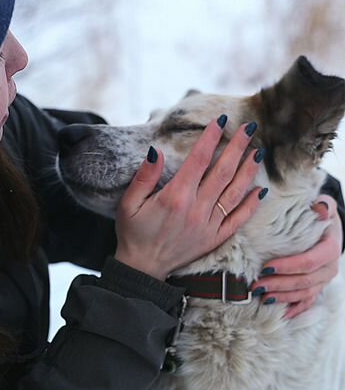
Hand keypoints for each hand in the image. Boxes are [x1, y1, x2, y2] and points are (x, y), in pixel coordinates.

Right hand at [114, 119, 266, 279]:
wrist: (143, 268)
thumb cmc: (134, 233)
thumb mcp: (128, 203)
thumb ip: (143, 177)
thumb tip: (156, 151)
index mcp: (175, 197)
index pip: (199, 159)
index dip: (211, 138)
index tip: (220, 121)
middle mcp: (196, 209)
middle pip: (223, 171)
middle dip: (237, 147)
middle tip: (249, 128)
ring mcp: (209, 225)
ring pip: (235, 192)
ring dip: (248, 171)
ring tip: (258, 153)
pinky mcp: (215, 238)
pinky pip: (238, 220)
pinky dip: (251, 205)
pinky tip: (260, 191)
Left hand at [250, 194, 342, 317]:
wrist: (328, 228)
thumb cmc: (319, 215)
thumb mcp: (323, 205)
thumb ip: (323, 205)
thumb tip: (320, 208)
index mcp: (330, 249)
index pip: (308, 262)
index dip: (287, 267)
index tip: (266, 267)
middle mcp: (329, 268)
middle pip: (303, 282)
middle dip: (279, 285)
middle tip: (256, 285)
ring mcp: (323, 280)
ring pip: (303, 294)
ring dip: (282, 297)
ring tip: (261, 296)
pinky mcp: (317, 287)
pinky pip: (307, 302)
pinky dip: (294, 308)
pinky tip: (280, 313)